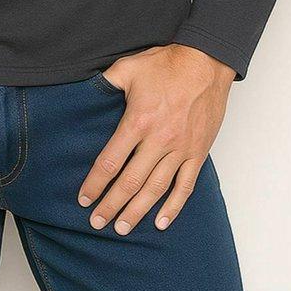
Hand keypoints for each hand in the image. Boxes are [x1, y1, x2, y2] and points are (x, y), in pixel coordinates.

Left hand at [77, 43, 235, 233]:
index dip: (95, 183)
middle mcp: (158, 140)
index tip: (84, 198)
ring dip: (137, 211)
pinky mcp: (198, 152)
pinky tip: (161, 222)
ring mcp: (180, 149)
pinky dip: (173, 206)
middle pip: (130, 182)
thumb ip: (105, 82)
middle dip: (111, 205)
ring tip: (122, 228)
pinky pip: (185, 186)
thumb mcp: (128, 68)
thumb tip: (85, 90)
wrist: (206, 63)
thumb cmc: (167, 64)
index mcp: (138, 121)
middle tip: (97, 222)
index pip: (110, 161)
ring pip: (156, 189)